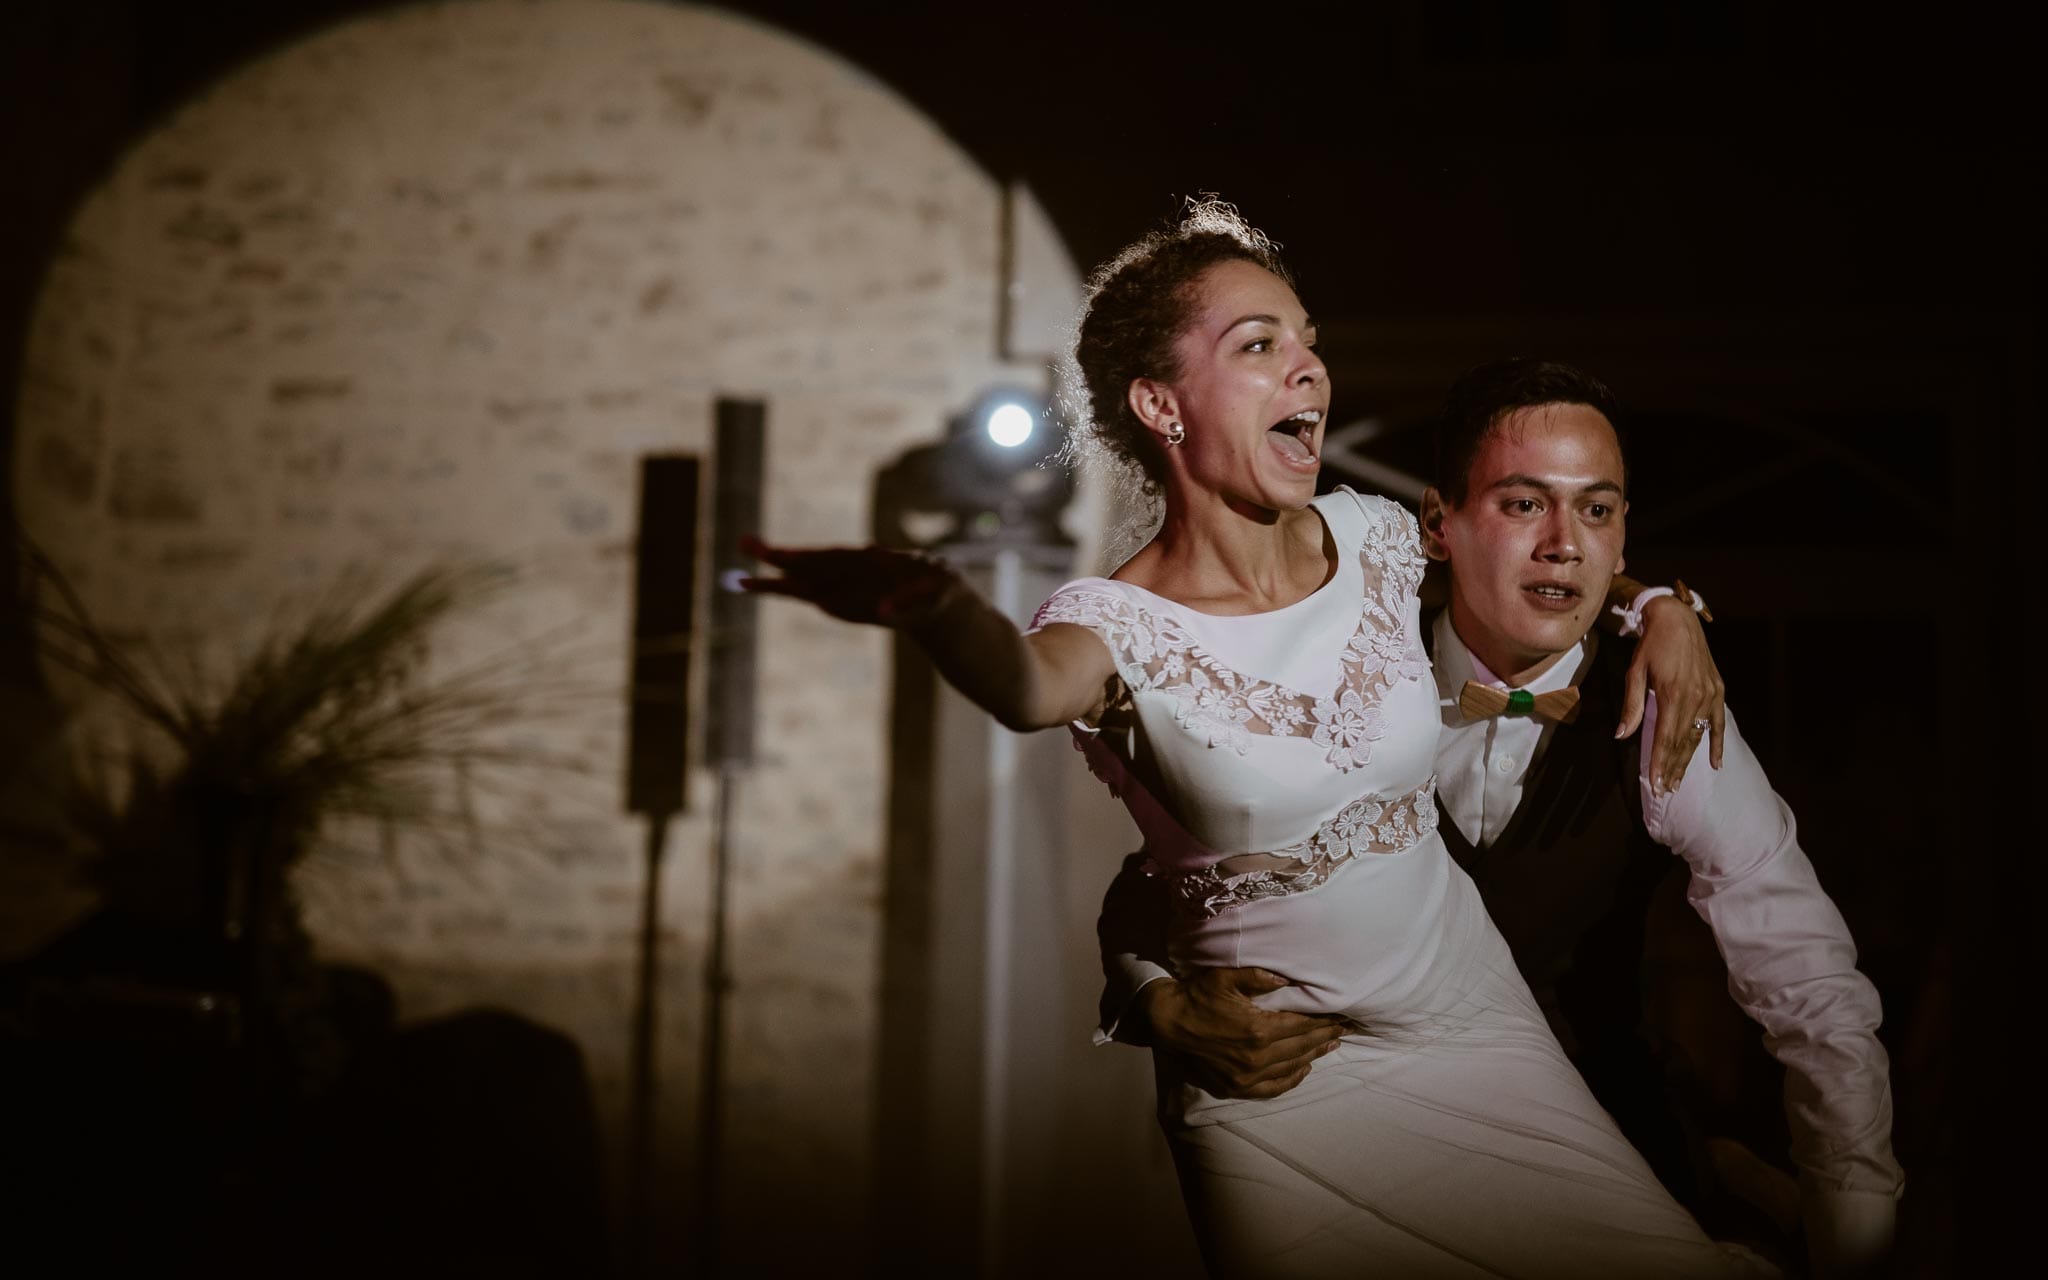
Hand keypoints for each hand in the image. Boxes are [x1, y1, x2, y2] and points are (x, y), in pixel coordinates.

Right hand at [739, 535, 962, 628]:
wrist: (943, 603)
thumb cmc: (940, 590)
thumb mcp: (938, 595)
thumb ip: (909, 604)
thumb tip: (882, 614)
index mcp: (874, 564)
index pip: (834, 559)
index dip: (807, 559)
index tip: (781, 556)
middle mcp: (854, 573)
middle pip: (811, 565)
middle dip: (780, 558)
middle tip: (745, 544)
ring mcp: (845, 588)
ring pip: (805, 583)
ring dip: (775, 580)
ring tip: (742, 578)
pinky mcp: (844, 604)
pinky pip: (813, 598)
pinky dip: (786, 592)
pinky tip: (759, 585)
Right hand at [1137, 968, 1346, 1099]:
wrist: (1167, 1022)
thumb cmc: (1197, 995)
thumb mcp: (1226, 977)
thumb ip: (1260, 977)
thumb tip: (1290, 979)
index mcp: (1258, 1029)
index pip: (1302, 1026)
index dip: (1324, 1021)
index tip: (1340, 1016)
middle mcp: (1256, 1057)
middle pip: (1301, 1046)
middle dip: (1325, 1037)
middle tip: (1344, 1029)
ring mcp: (1246, 1076)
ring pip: (1291, 1067)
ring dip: (1314, 1056)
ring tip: (1330, 1046)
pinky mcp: (1236, 1087)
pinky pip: (1273, 1087)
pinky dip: (1292, 1079)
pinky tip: (1304, 1068)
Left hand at [1616, 595, 1725, 792]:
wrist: (1677, 620)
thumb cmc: (1651, 646)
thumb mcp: (1635, 673)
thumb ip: (1632, 706)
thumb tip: (1621, 735)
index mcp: (1673, 694)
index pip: (1665, 738)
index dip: (1660, 763)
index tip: (1655, 784)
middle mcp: (1695, 697)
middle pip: (1682, 742)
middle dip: (1672, 768)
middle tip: (1665, 791)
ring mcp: (1710, 695)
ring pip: (1698, 736)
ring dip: (1689, 761)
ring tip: (1678, 781)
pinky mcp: (1717, 691)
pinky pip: (1719, 724)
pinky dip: (1718, 744)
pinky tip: (1715, 764)